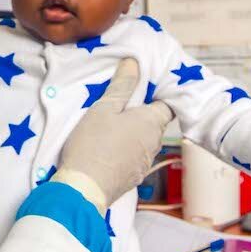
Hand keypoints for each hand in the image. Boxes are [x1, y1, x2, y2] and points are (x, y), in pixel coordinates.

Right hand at [55, 59, 172, 210]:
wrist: (83, 189)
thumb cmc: (93, 144)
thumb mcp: (104, 108)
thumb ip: (121, 85)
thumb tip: (134, 63)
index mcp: (151, 123)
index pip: (167, 105)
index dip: (156, 97)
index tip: (140, 92)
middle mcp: (154, 144)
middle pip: (155, 124)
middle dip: (141, 116)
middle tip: (119, 108)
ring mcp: (145, 164)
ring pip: (145, 142)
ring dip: (133, 135)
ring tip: (110, 130)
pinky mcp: (133, 178)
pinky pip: (134, 159)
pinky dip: (125, 153)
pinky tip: (107, 151)